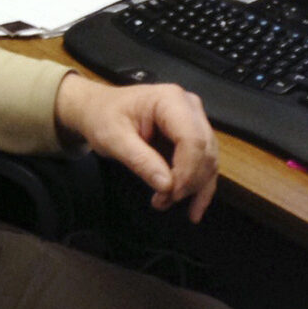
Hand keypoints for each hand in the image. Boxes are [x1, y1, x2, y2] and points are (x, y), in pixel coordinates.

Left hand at [53, 73, 217, 221]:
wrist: (99, 109)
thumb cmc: (103, 117)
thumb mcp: (112, 139)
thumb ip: (140, 161)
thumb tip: (167, 185)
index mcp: (170, 100)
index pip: (192, 139)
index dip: (187, 171)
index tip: (170, 193)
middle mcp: (189, 107)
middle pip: (204, 151)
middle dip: (188, 182)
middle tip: (163, 201)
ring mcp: (195, 120)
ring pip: (208, 160)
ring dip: (192, 187)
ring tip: (166, 202)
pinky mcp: (194, 135)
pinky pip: (204, 163)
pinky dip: (199, 187)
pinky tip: (194, 208)